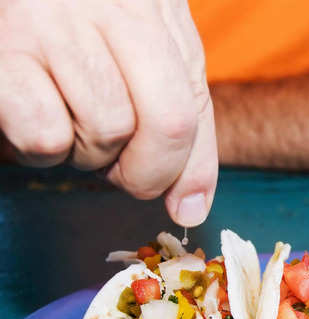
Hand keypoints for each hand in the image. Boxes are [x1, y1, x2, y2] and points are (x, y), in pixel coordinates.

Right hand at [0, 0, 217, 225]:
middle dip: (143, 171)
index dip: (184, 172)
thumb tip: (190, 208)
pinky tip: (40, 109)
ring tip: (72, 113)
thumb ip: (188, 126)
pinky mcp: (6, 50)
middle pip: (165, 128)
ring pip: (104, 135)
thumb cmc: (89, 20)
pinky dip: (41, 146)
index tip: (181, 202)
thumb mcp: (155, 54)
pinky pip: (44, 136)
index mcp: (159, 16)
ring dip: (88, 151)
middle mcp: (116, 13)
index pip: (190, 116)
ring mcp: (56, 27)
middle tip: (118, 156)